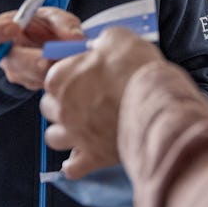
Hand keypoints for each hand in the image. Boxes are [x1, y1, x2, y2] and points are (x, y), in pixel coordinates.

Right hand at [0, 7, 83, 89]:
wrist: (47, 44)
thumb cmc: (43, 26)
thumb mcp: (52, 16)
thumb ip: (63, 22)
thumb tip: (76, 39)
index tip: (14, 27)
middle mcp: (2, 56)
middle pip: (14, 62)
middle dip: (38, 59)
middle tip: (58, 52)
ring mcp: (17, 73)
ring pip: (35, 75)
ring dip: (55, 66)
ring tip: (72, 53)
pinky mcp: (33, 85)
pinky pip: (47, 82)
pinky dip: (61, 73)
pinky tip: (70, 62)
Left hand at [41, 27, 163, 178]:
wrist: (158, 101)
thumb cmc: (137, 68)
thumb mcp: (118, 37)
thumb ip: (102, 41)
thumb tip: (99, 46)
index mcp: (61, 78)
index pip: (51, 79)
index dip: (67, 77)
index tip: (82, 77)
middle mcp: (62, 109)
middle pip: (49, 109)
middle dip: (63, 105)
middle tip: (84, 101)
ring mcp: (76, 135)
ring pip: (54, 138)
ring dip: (65, 133)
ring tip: (83, 128)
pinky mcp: (93, 157)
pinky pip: (72, 168)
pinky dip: (76, 164)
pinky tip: (84, 156)